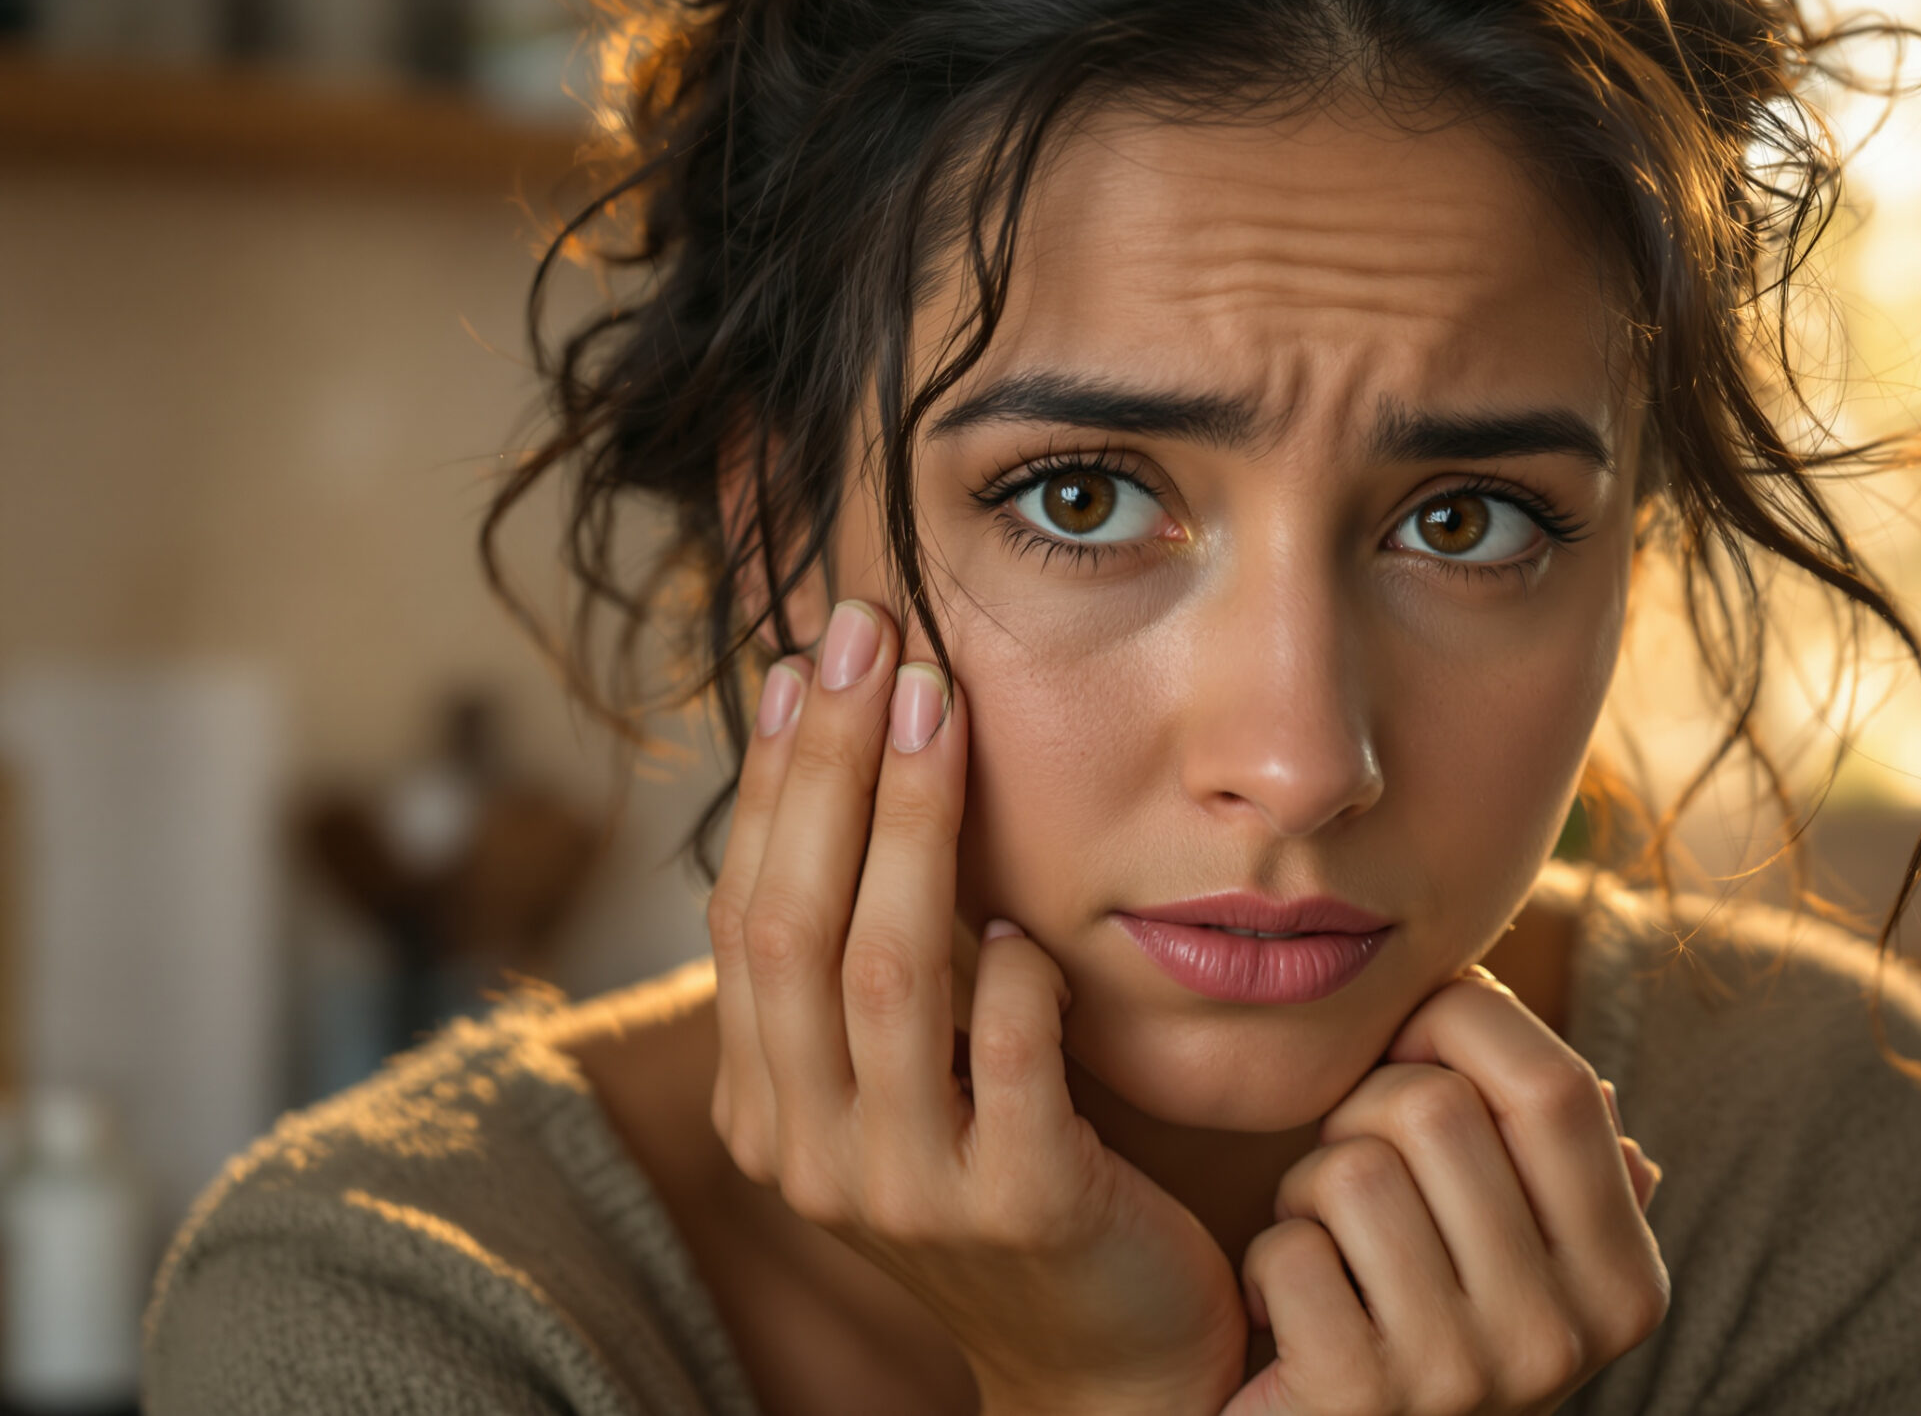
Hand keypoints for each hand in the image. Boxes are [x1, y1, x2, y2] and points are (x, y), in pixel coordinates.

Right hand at [705, 600, 1246, 1415]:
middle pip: (795, 928)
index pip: (746, 916)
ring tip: (942, 712)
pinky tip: (1033, 920)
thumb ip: (875, 955)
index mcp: (770, 1106)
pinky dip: (1016, 975)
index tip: (806, 660)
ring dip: (911, 830)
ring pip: (887, 977)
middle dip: (829, 770)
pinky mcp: (1024, 1209)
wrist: (1111, 1343)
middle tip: (870, 640)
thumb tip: (847, 752)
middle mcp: (811, 1151)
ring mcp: (910, 1190)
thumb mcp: (916, 1067)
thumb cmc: (1017, 1166)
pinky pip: (1010, 1059)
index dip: (773, 782)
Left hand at [1228, 970, 1668, 1415]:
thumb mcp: (1520, 1258)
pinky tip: (1284, 1317)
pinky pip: (1292, 1249)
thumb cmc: (1421, 1330)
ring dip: (1307, 1190)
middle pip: (1439, 1108)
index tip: (1405, 1037)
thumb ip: (1558, 1162)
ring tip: (1324, 1245)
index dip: (1466, 1023)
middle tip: (1350, 1170)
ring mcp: (1464, 1376)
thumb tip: (1575, 1072)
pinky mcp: (1358, 1402)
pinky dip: (1269, 1264)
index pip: (1562, 1084)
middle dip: (1364, 1109)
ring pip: (1356, 1171)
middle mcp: (1562, 1336)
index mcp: (1624, 1282)